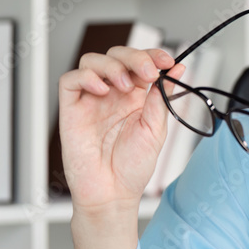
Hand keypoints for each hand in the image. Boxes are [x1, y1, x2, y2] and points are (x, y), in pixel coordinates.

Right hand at [58, 46, 184, 214]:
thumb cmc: (133, 166)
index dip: (153, 55)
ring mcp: (91, 100)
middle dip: (135, 56)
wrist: (113, 193)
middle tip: (149, 72)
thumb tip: (178, 69)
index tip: (167, 61)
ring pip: (92, 61)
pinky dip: (86, 77)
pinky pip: (70, 80)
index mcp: (136, 96)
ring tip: (125, 85)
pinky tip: (103, 90)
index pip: (141, 62)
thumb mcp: (156, 128)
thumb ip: (163, 97)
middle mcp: (113, 94)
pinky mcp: (71, 110)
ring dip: (112, 65)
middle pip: (117, 55)